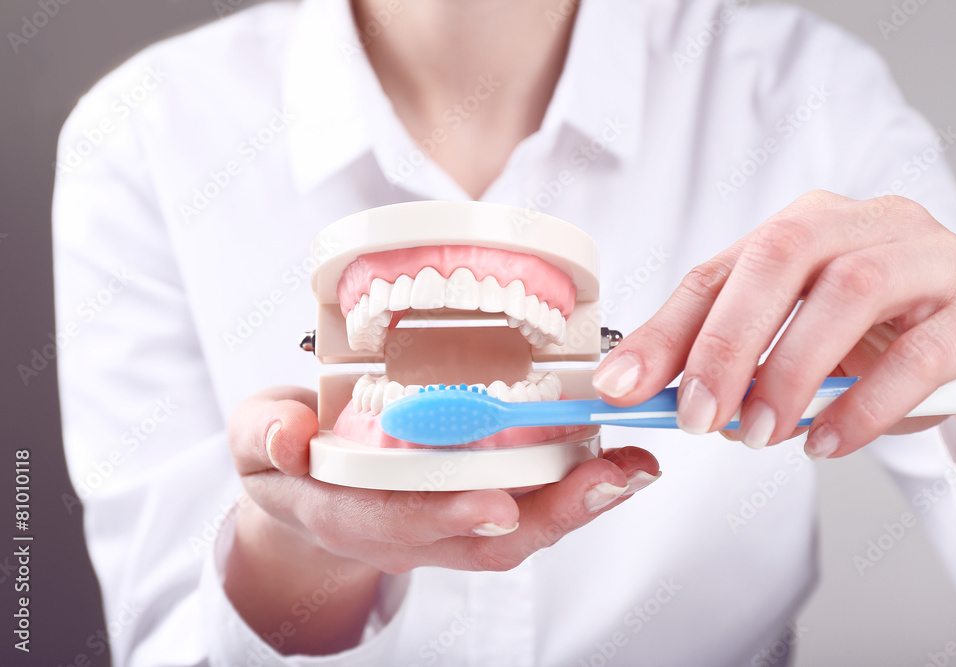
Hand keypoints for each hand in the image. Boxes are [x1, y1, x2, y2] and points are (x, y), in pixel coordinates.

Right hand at [224, 386, 659, 652]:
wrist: (304, 488)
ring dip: (578, 504)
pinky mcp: (472, 508)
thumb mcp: (255, 436)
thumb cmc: (287, 458)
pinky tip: (618, 462)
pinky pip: (528, 509)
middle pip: (482, 542)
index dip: (443, 517)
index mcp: (345, 513)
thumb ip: (265, 434)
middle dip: (548, 515)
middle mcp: (406, 531)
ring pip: (517, 533)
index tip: (495, 507)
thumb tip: (287, 436)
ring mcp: (443, 527)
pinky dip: (575, 490)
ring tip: (633, 468)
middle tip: (608, 477)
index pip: (394, 523)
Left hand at [593, 191, 955, 459]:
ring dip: (790, 372)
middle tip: (698, 417)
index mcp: (805, 228)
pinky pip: (917, 355)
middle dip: (724, 343)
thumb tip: (658, 395)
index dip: (664, 331)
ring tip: (760, 433)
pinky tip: (826, 442)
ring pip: (848, 292)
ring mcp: (927, 258)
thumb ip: (734, 359)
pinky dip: (862, 406)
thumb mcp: (796, 341)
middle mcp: (864, 225)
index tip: (622, 387)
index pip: (718, 270)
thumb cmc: (879, 339)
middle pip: (779, 258)